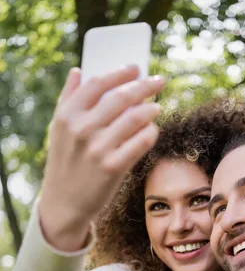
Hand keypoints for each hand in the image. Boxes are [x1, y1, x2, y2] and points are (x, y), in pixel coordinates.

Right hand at [39, 66, 163, 250]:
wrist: (64, 203)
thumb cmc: (66, 163)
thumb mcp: (59, 130)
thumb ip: (68, 99)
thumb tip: (78, 71)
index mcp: (67, 116)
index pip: (97, 84)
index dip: (120, 73)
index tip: (136, 68)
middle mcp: (81, 129)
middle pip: (119, 97)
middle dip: (144, 85)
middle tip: (159, 81)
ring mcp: (97, 149)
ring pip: (134, 118)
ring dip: (151, 108)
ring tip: (157, 106)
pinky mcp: (113, 167)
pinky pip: (140, 143)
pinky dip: (151, 132)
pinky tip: (153, 130)